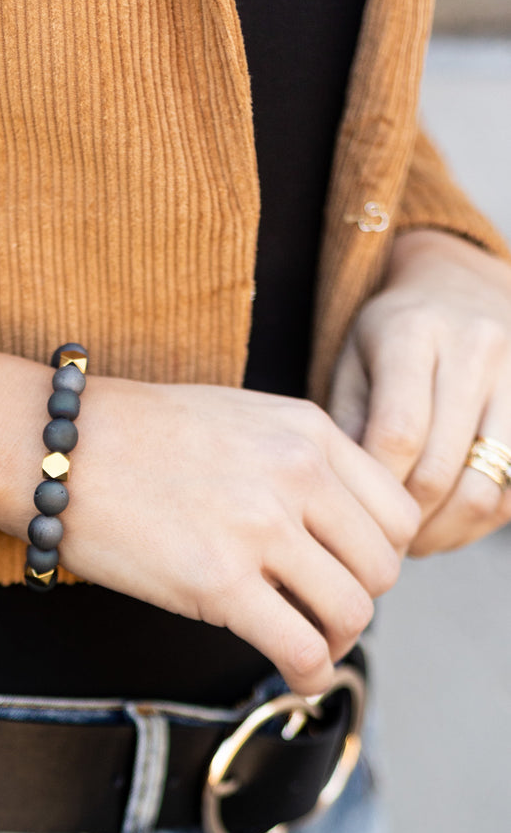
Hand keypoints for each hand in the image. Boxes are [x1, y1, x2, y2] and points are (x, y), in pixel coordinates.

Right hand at [52, 381, 417, 694]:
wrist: (52, 447)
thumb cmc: (130, 433)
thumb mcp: (236, 417)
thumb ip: (295, 458)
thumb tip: (331, 526)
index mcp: (306, 431)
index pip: (397, 511)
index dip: (379, 553)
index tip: (346, 571)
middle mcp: (297, 474)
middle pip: (382, 567)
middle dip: (359, 599)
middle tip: (322, 612)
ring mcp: (259, 528)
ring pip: (352, 612)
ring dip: (336, 640)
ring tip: (307, 644)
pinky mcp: (218, 584)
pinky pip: (302, 648)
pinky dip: (308, 674)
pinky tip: (293, 674)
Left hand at [329, 228, 510, 555]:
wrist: (457, 287)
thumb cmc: (388, 338)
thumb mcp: (351, 365)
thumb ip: (346, 426)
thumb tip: (345, 506)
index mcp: (413, 333)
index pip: (398, 433)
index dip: (373, 491)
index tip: (350, 520)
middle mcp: (476, 349)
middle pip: (442, 468)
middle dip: (405, 522)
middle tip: (375, 545)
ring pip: (488, 488)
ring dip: (446, 532)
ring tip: (411, 543)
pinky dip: (479, 524)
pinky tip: (447, 527)